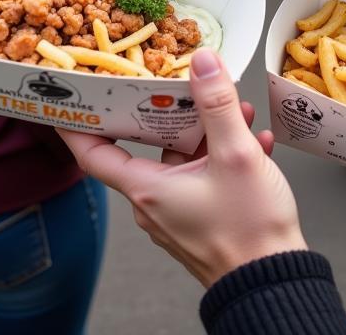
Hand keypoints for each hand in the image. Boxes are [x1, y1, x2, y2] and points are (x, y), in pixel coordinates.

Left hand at [58, 49, 307, 287]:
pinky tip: (256, 142)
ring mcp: (178, 214)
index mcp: (148, 189)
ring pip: (184, 158)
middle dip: (171, 111)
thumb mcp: (235, 154)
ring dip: (211, 132)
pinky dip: (225, 156)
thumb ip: (217, 104)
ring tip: (240, 112)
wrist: (275, 283)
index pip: (92, 153)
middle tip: (180, 82)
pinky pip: (204, 177)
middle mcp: (155, 203)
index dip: (77, 122)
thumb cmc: (249, 231)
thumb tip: (202, 62)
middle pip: (148, 146)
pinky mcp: (202, 221)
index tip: (69, 97)